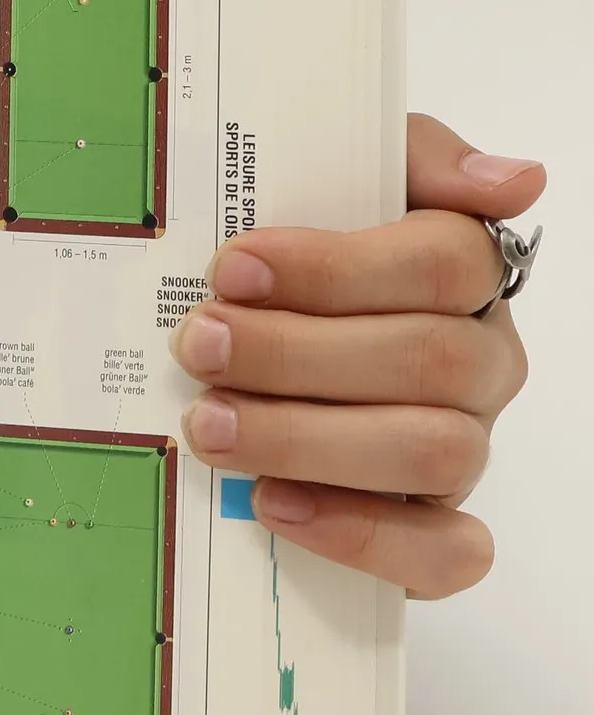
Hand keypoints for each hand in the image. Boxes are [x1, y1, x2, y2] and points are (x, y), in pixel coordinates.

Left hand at [169, 115, 540, 598]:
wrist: (251, 376)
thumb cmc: (294, 273)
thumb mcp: (333, 184)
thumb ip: (412, 160)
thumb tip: (514, 179)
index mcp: (464, 279)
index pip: (444, 262)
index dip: (336, 266)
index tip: (231, 268)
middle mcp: (478, 366)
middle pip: (429, 360)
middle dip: (298, 353)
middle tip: (199, 346)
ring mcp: (462, 452)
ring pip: (431, 451)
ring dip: (307, 438)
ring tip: (208, 425)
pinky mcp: (434, 534)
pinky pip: (447, 554)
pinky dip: (360, 533)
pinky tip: (271, 505)